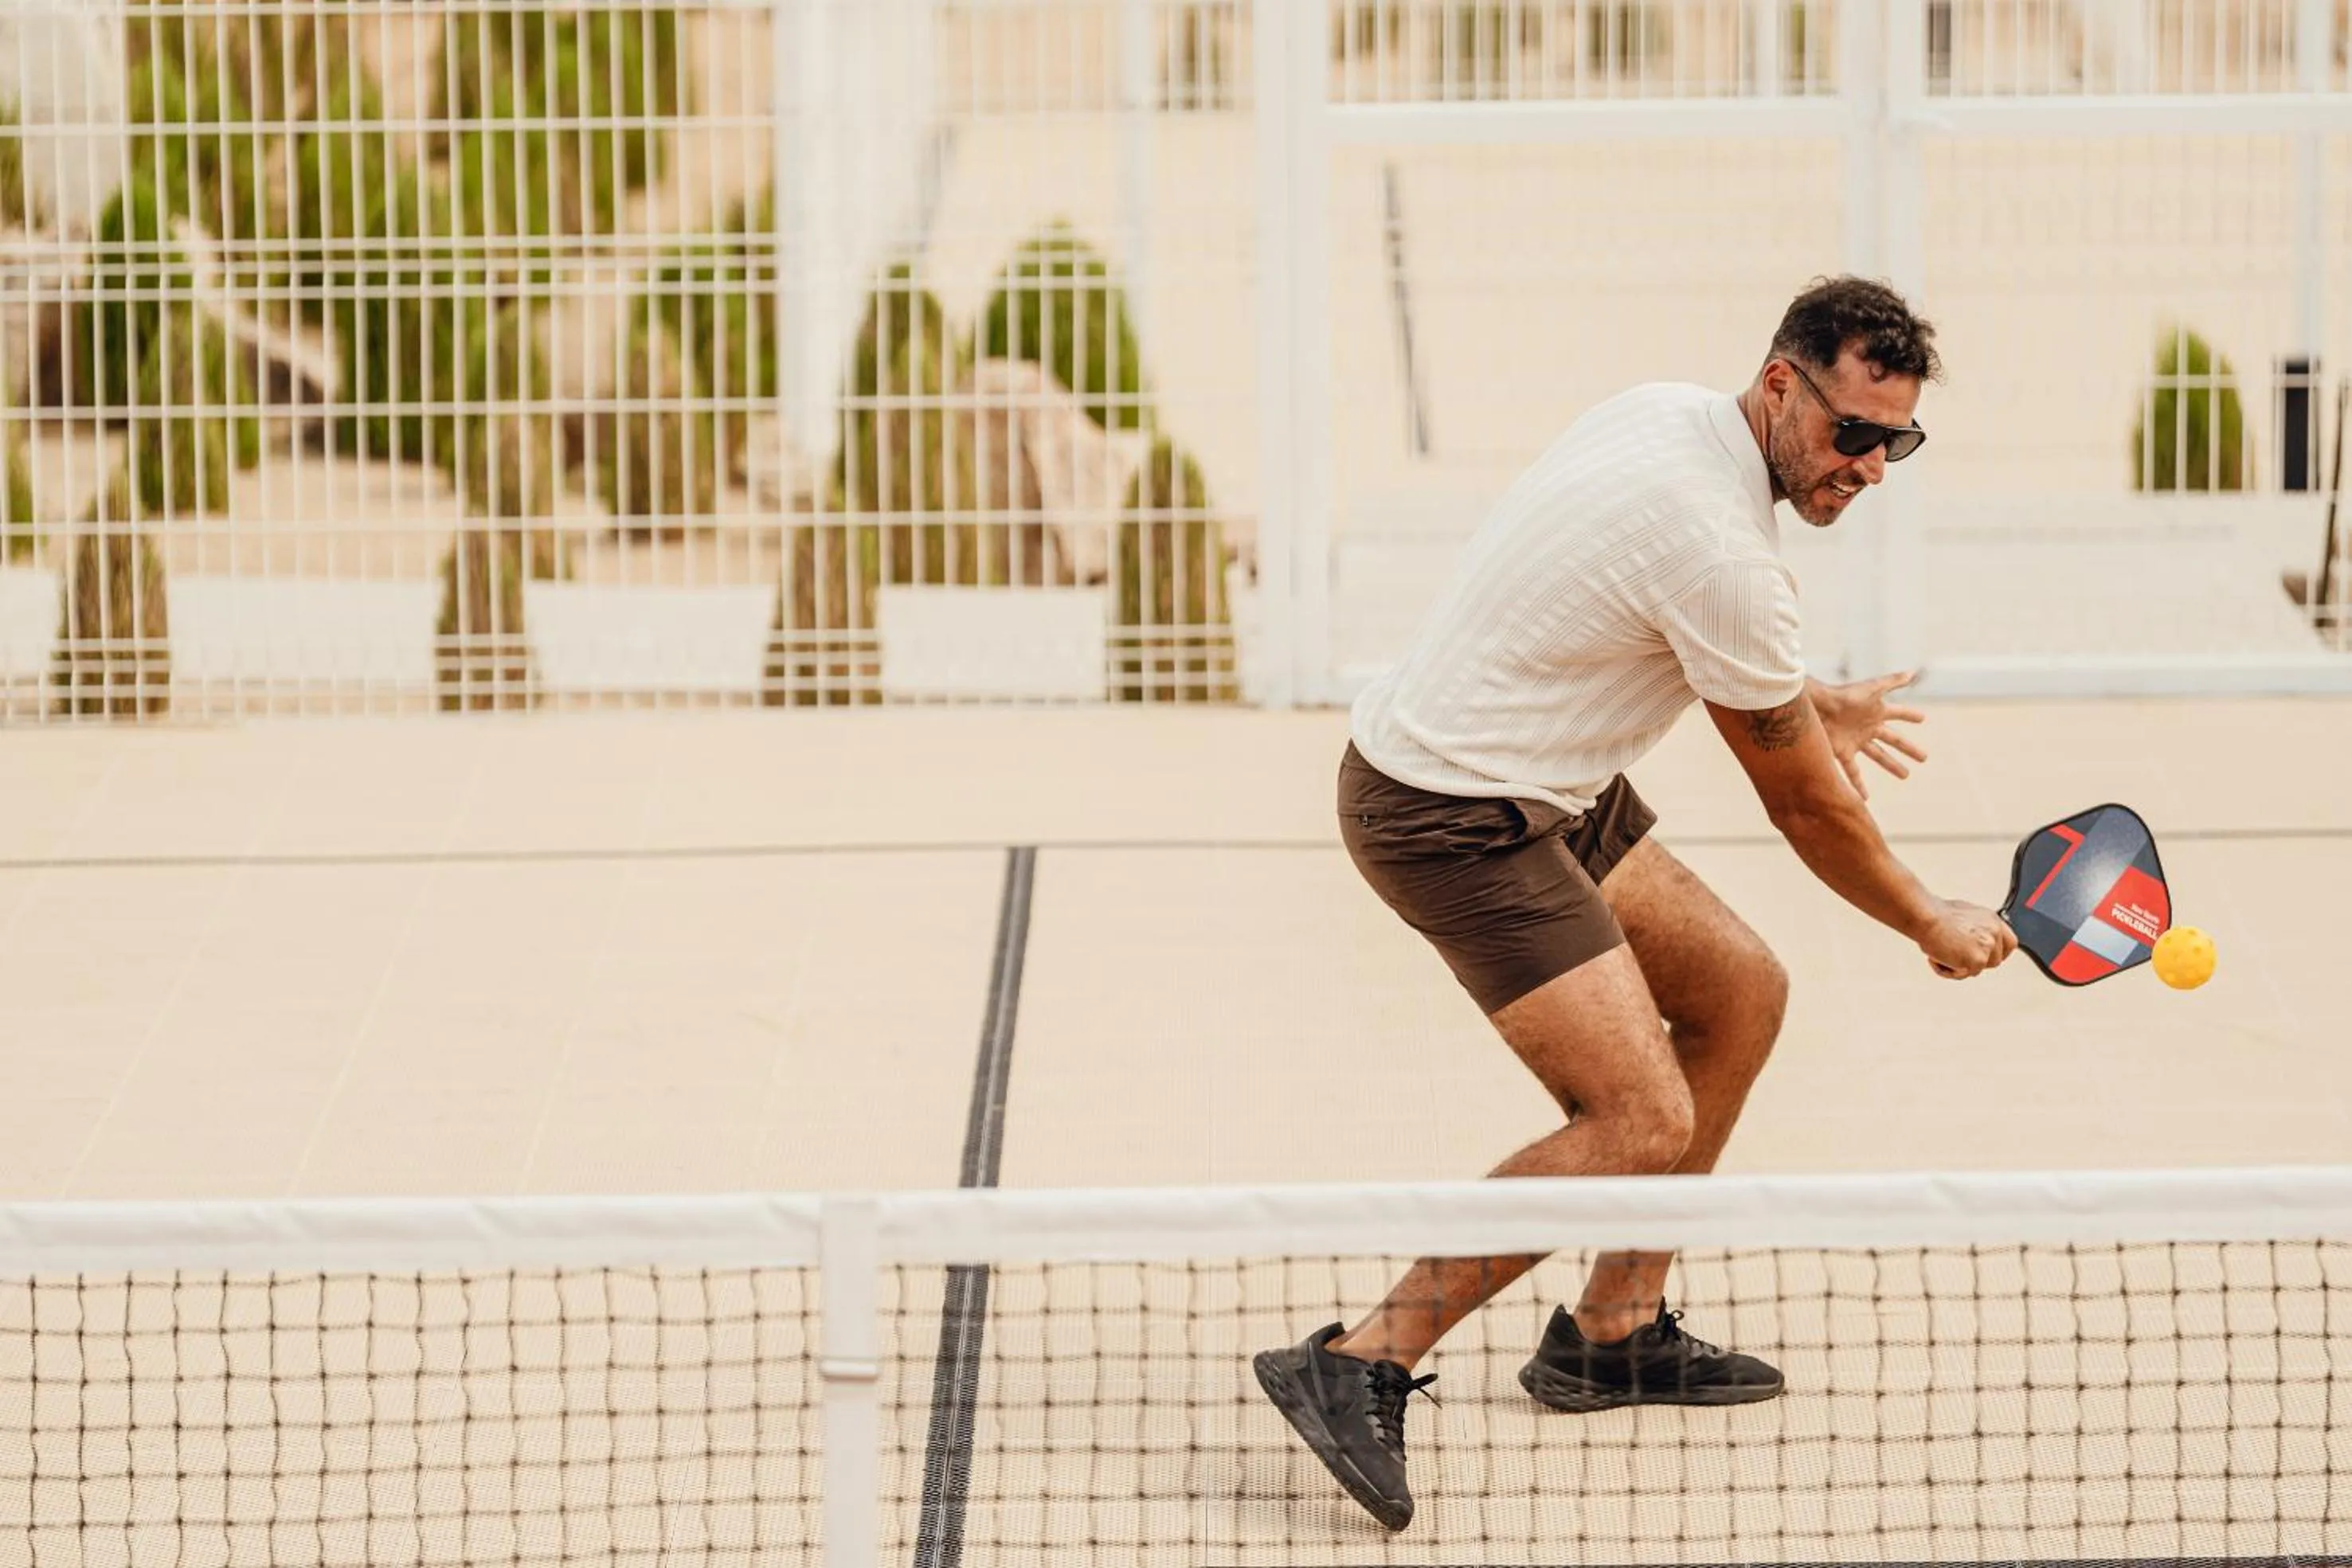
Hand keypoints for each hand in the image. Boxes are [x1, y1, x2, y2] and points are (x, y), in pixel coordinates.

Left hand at [1811, 671, 1927, 799]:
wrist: (1816, 707)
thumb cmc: (1843, 696)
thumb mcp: (1872, 689)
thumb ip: (1892, 682)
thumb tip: (1914, 672)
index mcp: (1875, 711)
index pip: (1898, 713)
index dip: (1910, 715)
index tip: (1922, 719)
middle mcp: (1867, 727)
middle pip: (1893, 740)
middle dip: (1908, 748)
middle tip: (1924, 758)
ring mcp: (1855, 740)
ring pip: (1878, 756)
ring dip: (1891, 765)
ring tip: (1905, 775)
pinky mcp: (1842, 752)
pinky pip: (1853, 772)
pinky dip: (1858, 785)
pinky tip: (1865, 798)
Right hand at [1920, 900, 2017, 978]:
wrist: (1927, 917)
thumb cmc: (1935, 914)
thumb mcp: (1962, 917)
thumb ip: (1973, 930)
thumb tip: (1968, 940)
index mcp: (1992, 920)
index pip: (2009, 943)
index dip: (1997, 953)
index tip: (1985, 957)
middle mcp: (1994, 932)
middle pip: (1995, 960)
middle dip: (1975, 963)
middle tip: (1955, 958)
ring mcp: (1988, 946)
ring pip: (1977, 970)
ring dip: (1959, 967)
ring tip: (1941, 954)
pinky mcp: (1978, 960)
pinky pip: (1963, 974)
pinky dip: (1947, 970)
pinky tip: (1937, 958)